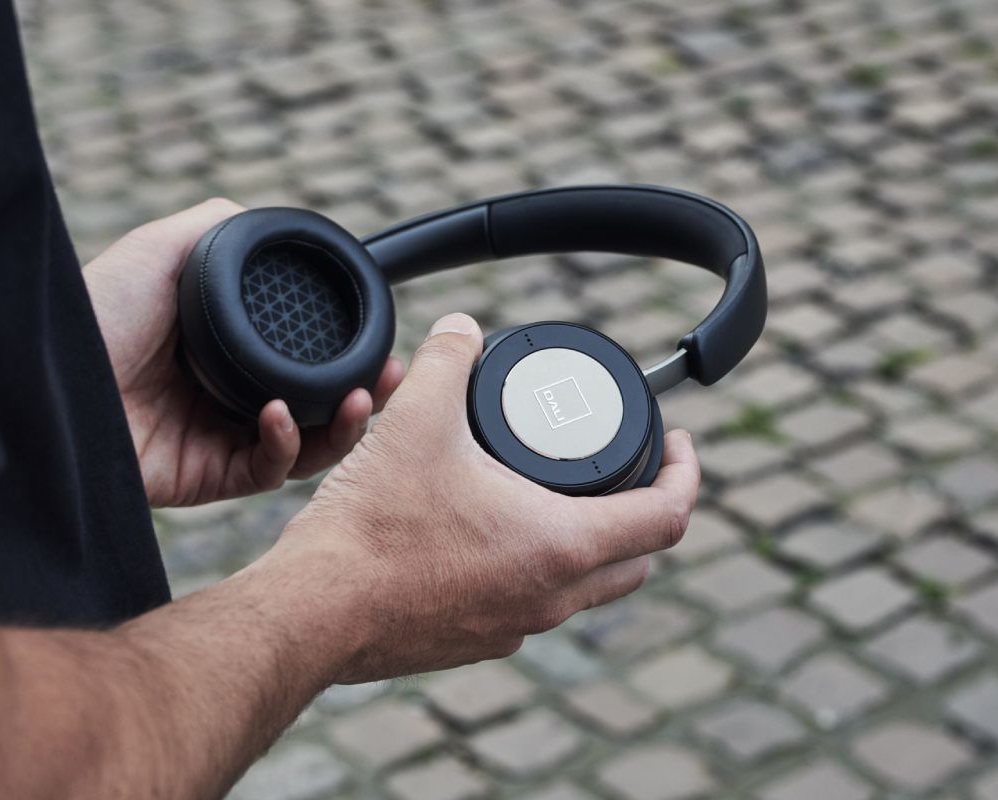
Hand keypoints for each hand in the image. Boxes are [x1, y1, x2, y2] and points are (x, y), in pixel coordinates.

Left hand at [83, 198, 405, 506]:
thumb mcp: (162, 246)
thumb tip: (273, 226)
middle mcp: (227, 393)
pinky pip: (268, 471)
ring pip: (307, 445)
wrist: (47, 374)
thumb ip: (221, 230)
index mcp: (224, 347)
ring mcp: (219, 438)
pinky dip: (286, 444)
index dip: (350, 353)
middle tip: (394, 377)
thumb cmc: (96, 308)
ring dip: (344, 426)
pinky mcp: (206, 477)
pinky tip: (279, 415)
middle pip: (318, 405)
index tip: (387, 342)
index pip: (304, 357)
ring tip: (363, 399)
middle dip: (367, 397)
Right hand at [269, 313, 700, 682]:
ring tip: (556, 500)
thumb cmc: (371, 529)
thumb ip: (447, 360)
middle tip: (621, 471)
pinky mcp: (474, 644)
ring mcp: (513, 628)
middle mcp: (549, 597)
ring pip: (583, 590)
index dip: (684, 470)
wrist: (313, 610)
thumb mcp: (416, 420)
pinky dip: (535, 573)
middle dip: (643, 513)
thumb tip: (461, 328)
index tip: (673, 442)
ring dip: (589, 547)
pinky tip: (493, 540)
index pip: (667, 514)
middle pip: (636, 561)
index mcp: (560, 545)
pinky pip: (530, 607)